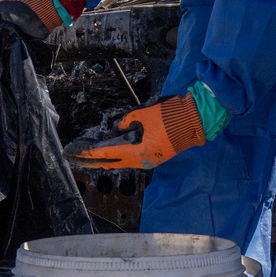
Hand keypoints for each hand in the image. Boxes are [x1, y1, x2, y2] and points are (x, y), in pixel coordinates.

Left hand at [65, 92, 206, 170]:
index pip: (108, 154)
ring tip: (97, 156)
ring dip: (111, 158)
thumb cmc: (170, 116)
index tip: (79, 153)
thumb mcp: (143, 114)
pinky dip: (123, 155)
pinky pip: (135, 157)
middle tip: (83, 159)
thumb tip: (118, 127)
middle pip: (115, 163)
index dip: (92, 153)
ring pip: (125, 161)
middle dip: (98, 161)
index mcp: (137, 152)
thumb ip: (127, 121)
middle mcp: (142, 161)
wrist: (196, 121)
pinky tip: (117, 151)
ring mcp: (151, 160)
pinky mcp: (157, 156)